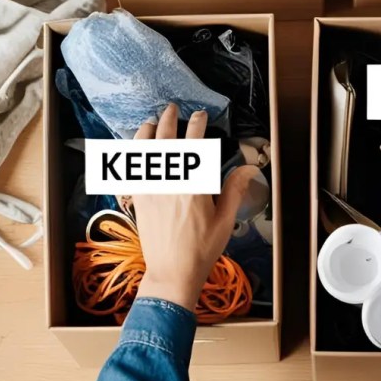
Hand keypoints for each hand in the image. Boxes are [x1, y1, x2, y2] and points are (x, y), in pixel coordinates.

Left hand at [134, 103, 255, 310]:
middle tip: (172, 109)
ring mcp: (150, 188)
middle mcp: (169, 180)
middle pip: (165, 140)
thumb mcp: (225, 219)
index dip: (198, 124)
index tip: (202, 116)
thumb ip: (234, 189)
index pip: (195, 143)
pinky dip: (132, 154)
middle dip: (169, 120)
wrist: (172, 272)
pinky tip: (135, 148)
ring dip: (147, 132)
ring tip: (151, 122)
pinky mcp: (138, 198)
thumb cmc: (202, 248)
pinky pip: (131, 169)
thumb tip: (248, 168)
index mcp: (194, 183)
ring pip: (144, 151)